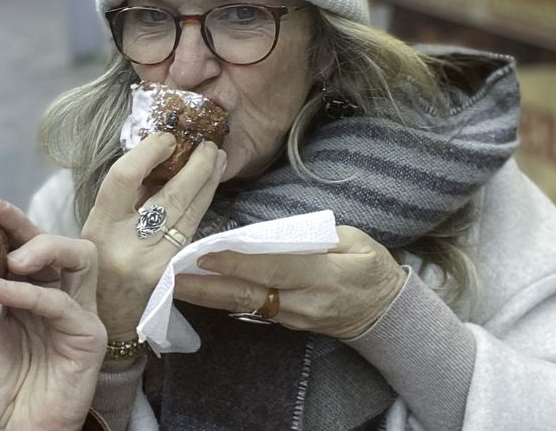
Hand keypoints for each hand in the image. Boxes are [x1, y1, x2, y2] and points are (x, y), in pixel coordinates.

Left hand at [0, 195, 105, 430]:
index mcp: (31, 293)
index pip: (24, 246)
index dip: (6, 223)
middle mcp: (58, 296)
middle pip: (55, 242)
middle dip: (24, 222)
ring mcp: (76, 314)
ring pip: (81, 258)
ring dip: (44, 247)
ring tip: (10, 257)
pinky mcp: (87, 338)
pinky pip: (66, 305)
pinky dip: (34, 294)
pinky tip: (3, 291)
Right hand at [81, 134, 225, 345]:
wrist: (107, 320)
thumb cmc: (94, 268)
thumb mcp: (97, 230)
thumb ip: (123, 198)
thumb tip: (155, 159)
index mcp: (100, 228)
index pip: (123, 180)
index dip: (147, 154)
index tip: (165, 137)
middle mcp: (128, 246)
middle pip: (170, 197)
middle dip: (195, 166)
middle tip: (208, 144)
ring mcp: (155, 262)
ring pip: (190, 215)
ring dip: (208, 183)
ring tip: (219, 157)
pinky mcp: (174, 272)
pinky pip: (192, 231)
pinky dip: (202, 205)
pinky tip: (209, 188)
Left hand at [175, 225, 407, 338]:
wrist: (386, 313)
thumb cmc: (372, 268)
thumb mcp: (356, 241)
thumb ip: (315, 236)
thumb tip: (274, 232)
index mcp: (323, 275)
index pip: (272, 267)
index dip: (237, 263)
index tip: (204, 255)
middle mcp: (303, 301)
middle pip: (247, 294)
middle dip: (205, 286)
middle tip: (169, 275)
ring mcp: (292, 317)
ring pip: (242, 306)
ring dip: (206, 295)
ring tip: (173, 282)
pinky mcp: (285, 324)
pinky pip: (249, 310)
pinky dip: (222, 299)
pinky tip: (198, 290)